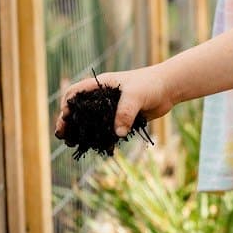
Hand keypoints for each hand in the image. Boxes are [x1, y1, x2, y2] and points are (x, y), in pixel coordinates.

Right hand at [55, 65, 172, 139]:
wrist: (168, 89)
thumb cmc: (150, 85)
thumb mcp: (135, 96)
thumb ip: (125, 112)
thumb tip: (117, 133)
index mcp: (100, 85)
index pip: (75, 93)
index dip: (67, 105)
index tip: (65, 118)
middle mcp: (102, 96)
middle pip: (79, 109)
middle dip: (69, 122)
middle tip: (63, 136)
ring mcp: (111, 108)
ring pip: (91, 121)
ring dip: (82, 131)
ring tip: (73, 143)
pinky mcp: (121, 118)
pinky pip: (107, 129)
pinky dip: (100, 137)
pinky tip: (96, 146)